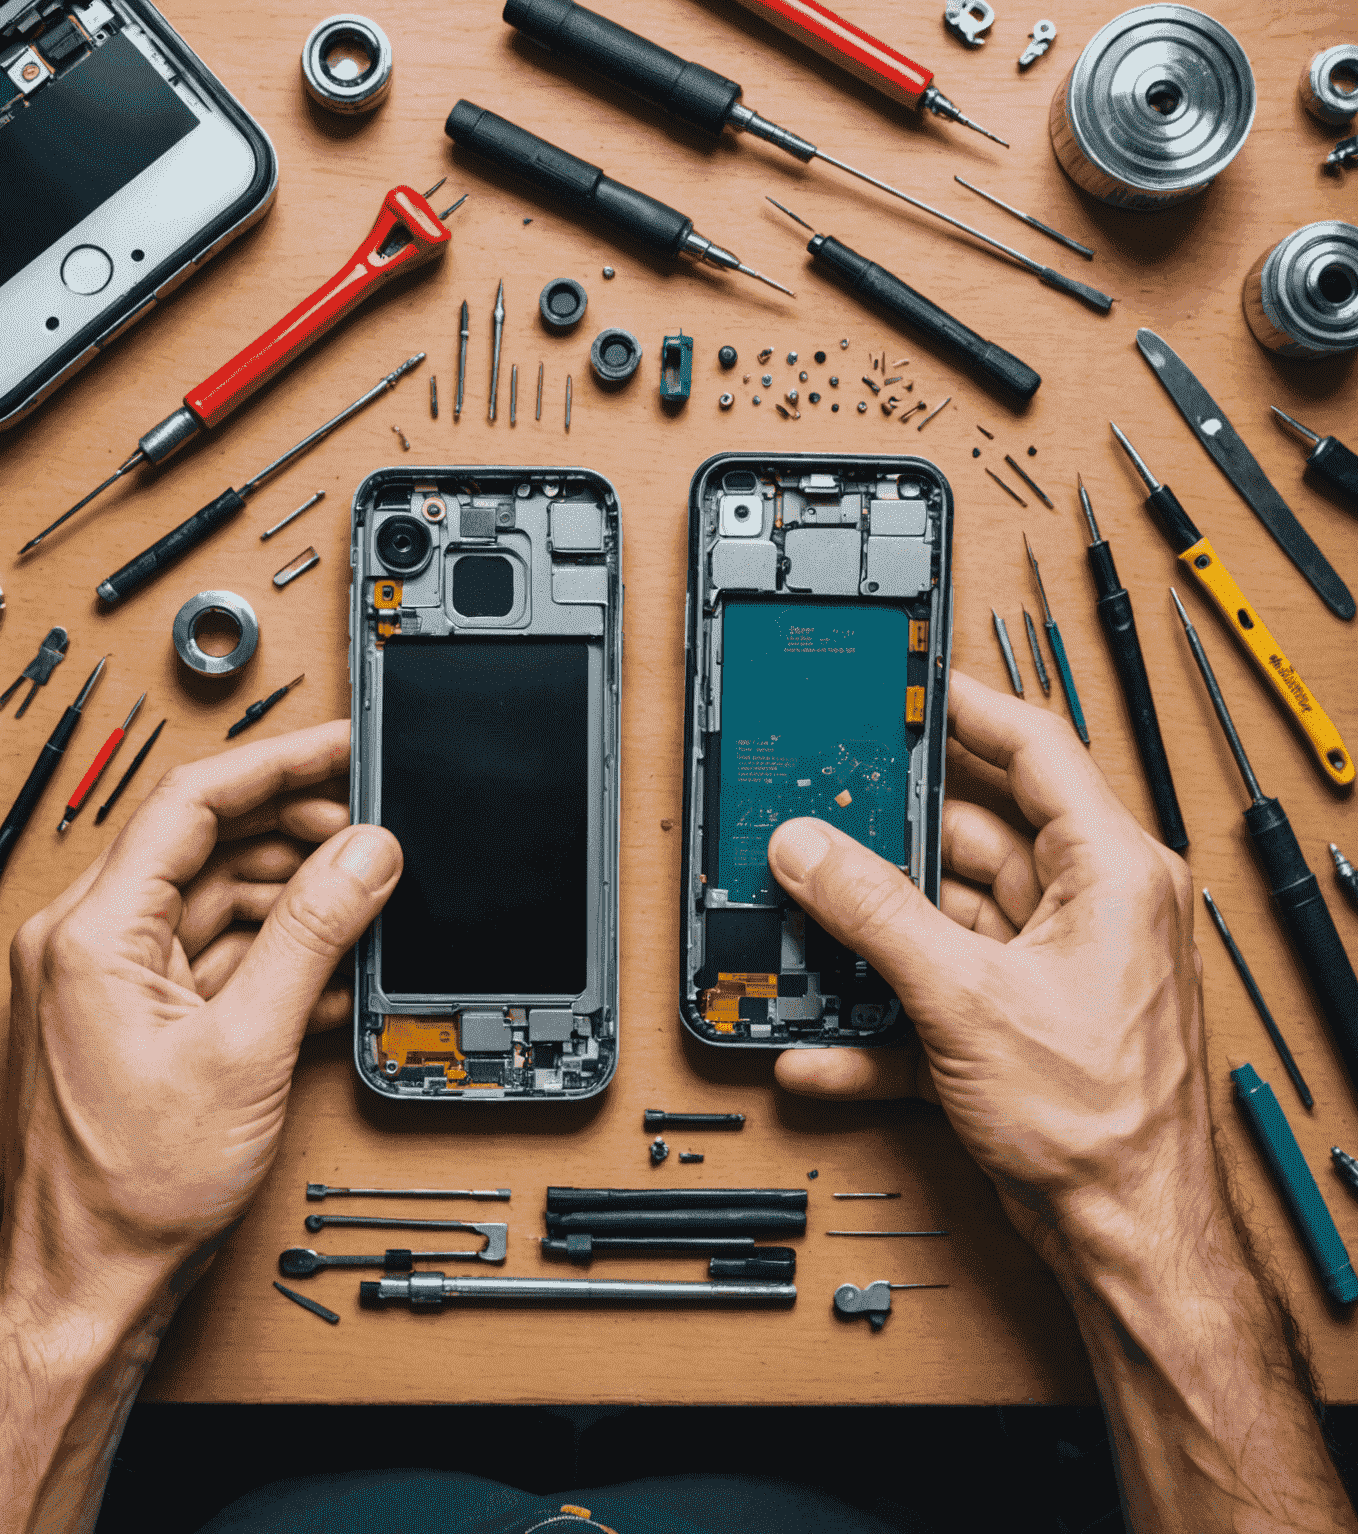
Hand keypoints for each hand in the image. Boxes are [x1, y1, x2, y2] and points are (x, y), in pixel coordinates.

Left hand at [0, 720, 400, 1316]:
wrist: (89, 1287)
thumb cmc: (130, 1189)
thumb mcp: (247, 1047)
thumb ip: (313, 936)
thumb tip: (366, 855)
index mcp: (95, 930)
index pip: (192, 802)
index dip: (279, 765)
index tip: (344, 749)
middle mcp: (94, 942)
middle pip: (211, 847)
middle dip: (300, 837)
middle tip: (376, 840)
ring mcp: (116, 981)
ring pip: (222, 903)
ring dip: (298, 903)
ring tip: (369, 911)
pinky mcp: (143, 1017)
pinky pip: (218, 959)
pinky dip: (278, 958)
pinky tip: (335, 976)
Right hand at [767, 669, 1204, 1263]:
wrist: (1123, 1240)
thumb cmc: (1106, 1124)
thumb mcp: (969, 997)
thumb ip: (877, 914)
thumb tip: (812, 851)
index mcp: (1107, 872)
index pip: (1035, 749)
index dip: (967, 708)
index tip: (909, 684)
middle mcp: (1083, 909)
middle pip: (969, 836)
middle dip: (887, 836)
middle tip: (818, 811)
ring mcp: (1044, 968)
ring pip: (940, 917)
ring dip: (870, 933)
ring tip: (801, 920)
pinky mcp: (1010, 1024)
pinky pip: (931, 994)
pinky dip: (877, 1020)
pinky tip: (821, 1047)